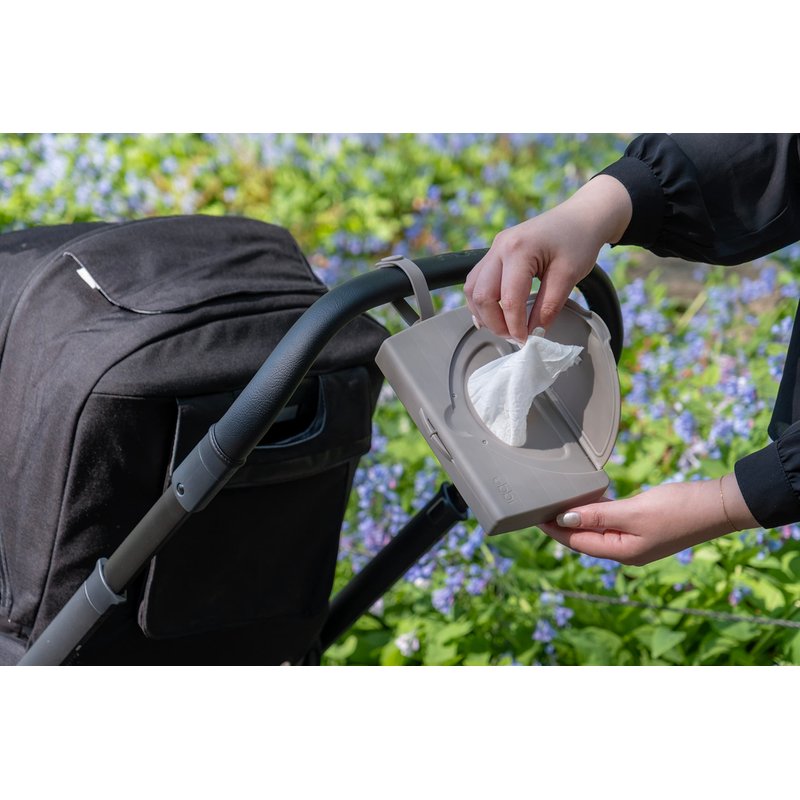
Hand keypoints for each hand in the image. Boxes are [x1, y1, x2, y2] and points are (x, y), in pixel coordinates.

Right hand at [464, 175, 631, 342]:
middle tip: (514, 337)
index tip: (526, 340)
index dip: (516, 326)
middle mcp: (500, 247)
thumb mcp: (569, 276)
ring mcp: (494, 248)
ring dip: (483, 313)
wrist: (581, 216)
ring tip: (504, 327)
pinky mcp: (495, 253)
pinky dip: (481, 301)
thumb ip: (548, 307)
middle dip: (495, 323)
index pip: (509, 299)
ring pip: (472, 289)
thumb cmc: (579, 240)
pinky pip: (477, 281)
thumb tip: (533, 333)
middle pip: (481, 295)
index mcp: (519, 250)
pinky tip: (493, 313)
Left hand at [538, 474, 758, 565]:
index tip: (534, 515)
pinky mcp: (645, 528)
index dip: (554, 529)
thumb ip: (598, 516)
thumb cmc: (678, 508)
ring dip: (578, 519)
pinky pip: (612, 524)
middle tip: (540, 508)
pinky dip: (597, 513)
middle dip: (562, 526)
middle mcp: (627, 551)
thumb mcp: (633, 511)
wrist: (719, 505)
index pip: (577, 542)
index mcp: (622, 553)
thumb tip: (564, 519)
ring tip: (557, 504)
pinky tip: (588, 502)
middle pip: (584, 539)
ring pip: (598, 531)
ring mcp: (637, 541)